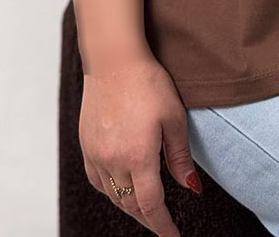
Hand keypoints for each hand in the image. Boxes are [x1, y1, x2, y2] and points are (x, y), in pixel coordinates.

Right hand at [79, 49, 201, 234]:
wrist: (113, 60)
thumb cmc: (147, 82)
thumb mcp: (174, 117)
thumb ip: (180, 156)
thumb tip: (191, 187)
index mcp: (138, 156)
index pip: (151, 205)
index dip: (163, 226)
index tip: (173, 236)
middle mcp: (113, 161)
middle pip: (130, 205)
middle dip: (148, 219)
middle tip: (163, 225)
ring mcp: (96, 154)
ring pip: (112, 195)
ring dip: (129, 206)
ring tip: (146, 209)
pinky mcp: (86, 145)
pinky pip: (97, 181)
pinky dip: (111, 191)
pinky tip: (120, 187)